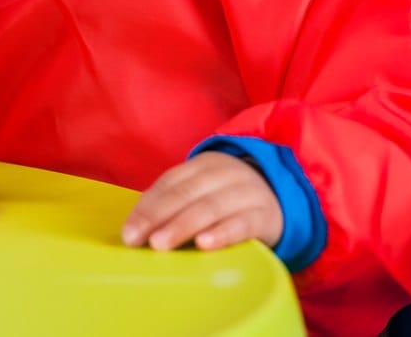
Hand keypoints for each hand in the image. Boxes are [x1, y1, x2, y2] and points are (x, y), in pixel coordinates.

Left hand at [121, 151, 282, 252]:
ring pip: (210, 207)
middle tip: (138, 239)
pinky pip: (242, 224)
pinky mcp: (265, 215)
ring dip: (183, 225)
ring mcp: (245, 192)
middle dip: (158, 217)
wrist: (282, 199)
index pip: (169, 184)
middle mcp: (223, 174)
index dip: (147, 208)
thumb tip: (137, 229)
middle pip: (186, 194)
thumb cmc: (228, 202)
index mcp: (201, 166)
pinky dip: (222, 233)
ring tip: (160, 244)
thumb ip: (174, 204)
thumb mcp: (203, 194)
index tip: (129, 232)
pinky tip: (204, 244)